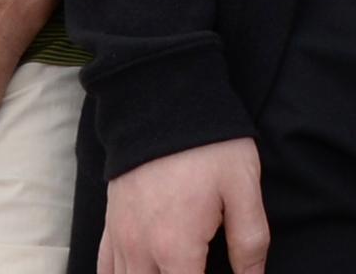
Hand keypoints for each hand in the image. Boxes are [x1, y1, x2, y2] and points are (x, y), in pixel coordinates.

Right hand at [100, 137, 268, 273]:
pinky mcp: (111, 225)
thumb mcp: (243, 187)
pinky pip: (105, 270)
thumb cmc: (207, 144)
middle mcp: (141, 252)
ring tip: (178, 270)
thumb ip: (250, 243)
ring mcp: (121, 240)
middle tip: (198, 269)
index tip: (216, 273)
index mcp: (176, 250)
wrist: (161, 98)